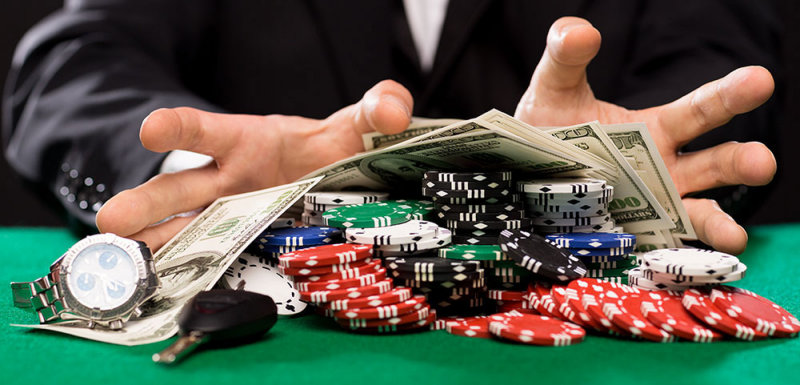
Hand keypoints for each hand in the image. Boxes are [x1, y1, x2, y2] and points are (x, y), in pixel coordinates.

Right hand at [96, 80, 412, 249]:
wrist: (328, 180)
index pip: (206, 129)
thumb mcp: (351, 127)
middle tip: (112, 220)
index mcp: (245, 141)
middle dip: (146, 203)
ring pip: (183, 227)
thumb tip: (393, 109)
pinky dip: (186, 271)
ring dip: (154, 245)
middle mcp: (228, 179)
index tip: (151, 129)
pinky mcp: (241, 243)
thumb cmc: (325, 148)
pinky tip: (163, 288)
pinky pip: (209, 257)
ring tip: (121, 264)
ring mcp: (229, 214)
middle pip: (180, 188)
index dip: (178, 127)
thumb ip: (375, 109)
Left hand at [515, 17, 775, 253]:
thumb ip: (566, 58)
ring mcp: (652, 209)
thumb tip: (580, 30)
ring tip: (734, 234)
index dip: (731, 95)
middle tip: (763, 161)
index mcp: (652, 131)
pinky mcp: (634, 240)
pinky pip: (664, 250)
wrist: (516, 178)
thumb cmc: (544, 132)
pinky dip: (681, 258)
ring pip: (698, 212)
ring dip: (720, 222)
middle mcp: (663, 171)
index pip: (701, 110)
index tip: (761, 80)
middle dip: (741, 162)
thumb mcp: (553, 91)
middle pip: (714, 164)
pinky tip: (691, 264)